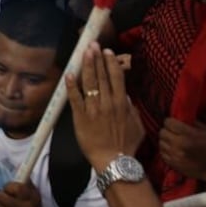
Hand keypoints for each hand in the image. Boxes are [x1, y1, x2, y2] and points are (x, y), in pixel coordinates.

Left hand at [66, 43, 144, 171]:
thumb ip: (132, 108)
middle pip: (101, 76)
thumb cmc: (127, 145)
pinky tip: (69, 74)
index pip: (116, 78)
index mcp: (121, 103)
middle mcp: (107, 103)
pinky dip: (71, 86)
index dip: (111, 63)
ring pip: (89, 83)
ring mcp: (93, 109)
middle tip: (92, 44)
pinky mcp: (80, 117)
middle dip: (96, 58)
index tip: (107, 52)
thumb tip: (126, 94)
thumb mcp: (137, 125)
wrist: (113, 161)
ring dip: (86, 66)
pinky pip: (75, 98)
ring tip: (84, 52)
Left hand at [159, 119, 205, 180]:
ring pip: (160, 142)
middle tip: (173, 132)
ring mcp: (174, 155)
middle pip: (162, 132)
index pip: (168, 122)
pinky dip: (166, 150)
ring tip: (173, 141)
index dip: (170, 121)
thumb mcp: (205, 130)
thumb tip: (179, 117)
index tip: (174, 123)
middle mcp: (178, 144)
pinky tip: (173, 150)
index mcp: (187, 134)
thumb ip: (191, 122)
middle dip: (167, 130)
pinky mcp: (173, 163)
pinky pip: (162, 153)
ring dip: (166, 140)